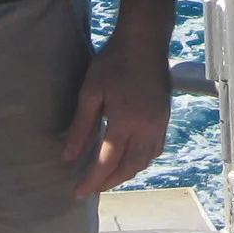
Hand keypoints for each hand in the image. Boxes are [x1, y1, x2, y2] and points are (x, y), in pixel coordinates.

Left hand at [64, 25, 170, 198]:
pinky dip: (141, 161)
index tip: (77, 192)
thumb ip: (81, 127)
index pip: (107, 163)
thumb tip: (68, 157)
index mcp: (125, 121)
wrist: (145, 40)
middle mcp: (146, 127)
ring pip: (144, 161)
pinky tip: (130, 159)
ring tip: (107, 178)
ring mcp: (159, 123)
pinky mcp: (165, 117)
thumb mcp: (90, 92)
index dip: (91, 180)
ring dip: (125, 174)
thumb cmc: (113, 62)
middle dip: (108, 182)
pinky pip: (156, 149)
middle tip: (90, 189)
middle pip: (128, 168)